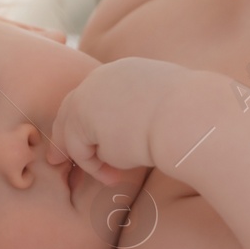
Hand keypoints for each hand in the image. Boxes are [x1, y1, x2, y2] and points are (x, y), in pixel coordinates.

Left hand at [48, 58, 189, 184]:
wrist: (189, 116)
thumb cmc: (191, 118)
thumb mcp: (168, 108)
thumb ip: (146, 114)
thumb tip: (141, 134)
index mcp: (127, 71)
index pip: (98, 94)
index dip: (90, 118)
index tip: (91, 138)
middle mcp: (103, 77)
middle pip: (72, 106)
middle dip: (65, 134)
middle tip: (57, 159)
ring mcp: (89, 94)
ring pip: (74, 131)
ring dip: (86, 157)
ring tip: (111, 177)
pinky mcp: (82, 118)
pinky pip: (79, 150)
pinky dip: (94, 168)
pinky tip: (117, 175)